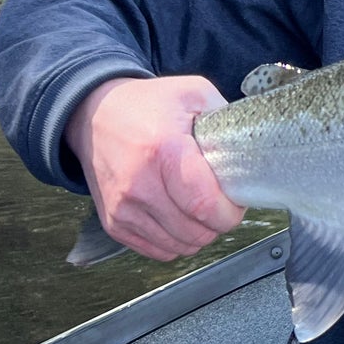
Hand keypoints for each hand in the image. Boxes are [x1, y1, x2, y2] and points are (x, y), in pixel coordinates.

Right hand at [66, 75, 244, 261]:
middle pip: (196, 232)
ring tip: (199, 209)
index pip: (205, 205)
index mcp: (164, 151)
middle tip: (220, 203)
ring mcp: (123, 207)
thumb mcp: (192, 92)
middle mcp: (140, 184)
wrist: (92, 114)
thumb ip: (226, 116)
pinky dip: (175, 241)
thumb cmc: (146, 104)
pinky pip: (158, 251)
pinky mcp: (114, 222)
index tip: (236, 202)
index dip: (230, 213)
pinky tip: (178, 218)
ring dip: (198, 234)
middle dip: (218, 223)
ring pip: (179, 246)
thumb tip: (251, 145)